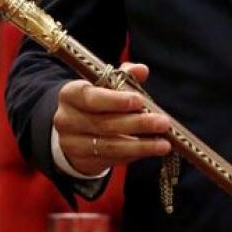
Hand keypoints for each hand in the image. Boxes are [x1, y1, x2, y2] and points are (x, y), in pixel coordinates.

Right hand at [52, 63, 171, 175]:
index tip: (140, 100)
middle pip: (104, 124)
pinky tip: (151, 150)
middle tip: (163, 122)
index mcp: (71, 95)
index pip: (91, 97)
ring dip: (140, 145)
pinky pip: (112, 159)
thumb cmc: (95, 101)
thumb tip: (142, 70)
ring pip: (110, 145)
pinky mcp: (83, 161)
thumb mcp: (104, 85)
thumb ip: (124, 76)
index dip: (115, 100)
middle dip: (137, 123)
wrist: (73, 130)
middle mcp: (67, 120)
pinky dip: (134, 154)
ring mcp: (73, 144)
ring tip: (164, 143)